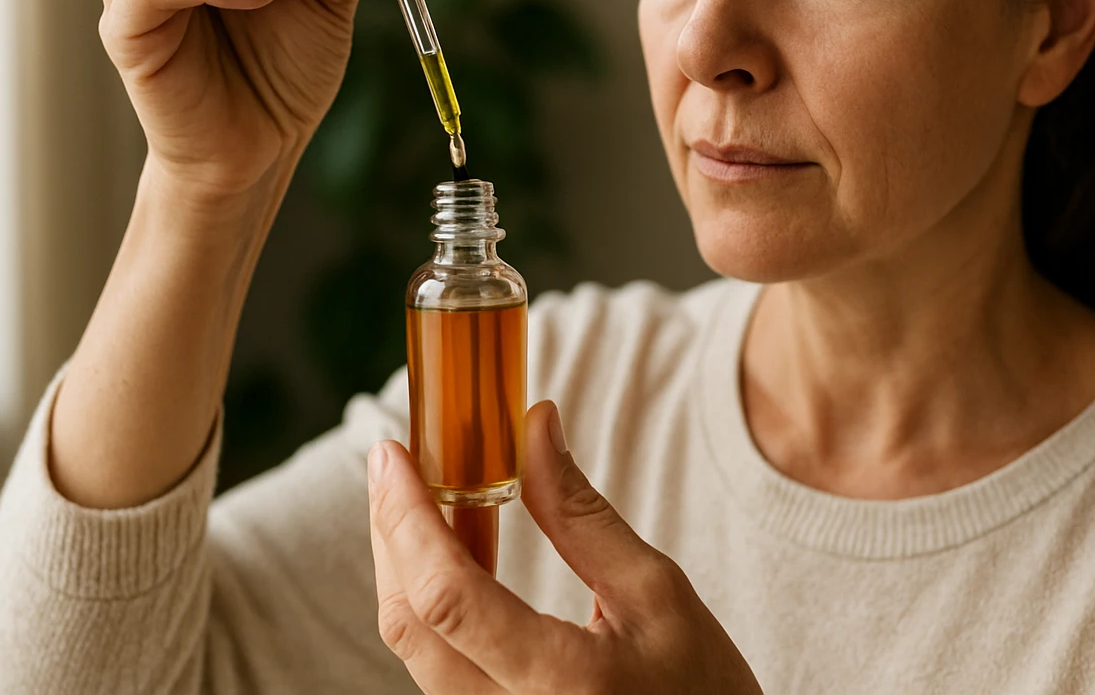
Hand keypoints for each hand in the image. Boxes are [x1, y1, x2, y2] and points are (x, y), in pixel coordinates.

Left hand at [367, 403, 763, 693]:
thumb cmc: (703, 689)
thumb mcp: (656, 591)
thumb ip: (580, 515)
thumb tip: (534, 427)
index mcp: (560, 683)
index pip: (449, 596)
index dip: (407, 518)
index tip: (394, 455)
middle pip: (410, 624)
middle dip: (391, 532)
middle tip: (397, 464)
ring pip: (416, 649)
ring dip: (408, 568)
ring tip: (427, 500)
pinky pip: (438, 669)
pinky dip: (434, 605)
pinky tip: (454, 559)